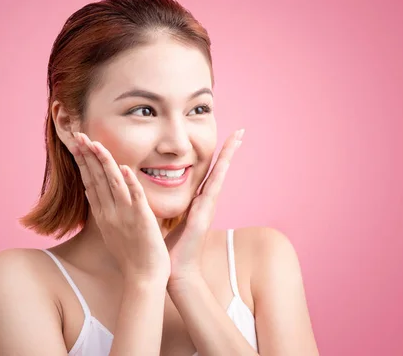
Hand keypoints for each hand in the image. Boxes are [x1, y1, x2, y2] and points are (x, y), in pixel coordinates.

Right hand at [67, 132, 170, 282]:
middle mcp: (110, 213)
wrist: (143, 278)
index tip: (77, 145)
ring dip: (104, 163)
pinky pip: (136, 199)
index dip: (83, 162)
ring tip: (96, 144)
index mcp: (103, 214)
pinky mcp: (142, 221)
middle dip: (87, 156)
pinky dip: (130, 184)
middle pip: (97, 179)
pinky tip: (126, 169)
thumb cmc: (131, 255)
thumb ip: (104, 209)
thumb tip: (92, 192)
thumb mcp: (111, 230)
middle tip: (78, 135)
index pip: (90, 182)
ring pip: (113, 184)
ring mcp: (124, 216)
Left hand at [165, 129, 243, 284]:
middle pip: (219, 170)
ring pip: (219, 175)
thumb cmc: (172, 248)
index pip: (209, 173)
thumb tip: (161, 196)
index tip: (226, 139)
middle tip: (241, 131)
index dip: (217, 156)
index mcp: (198, 202)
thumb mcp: (171, 220)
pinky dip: (220, 173)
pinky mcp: (203, 215)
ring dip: (229, 156)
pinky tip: (225, 160)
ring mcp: (207, 208)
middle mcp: (206, 202)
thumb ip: (172, 207)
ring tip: (239, 138)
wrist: (176, 272)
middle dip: (230, 150)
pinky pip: (212, 189)